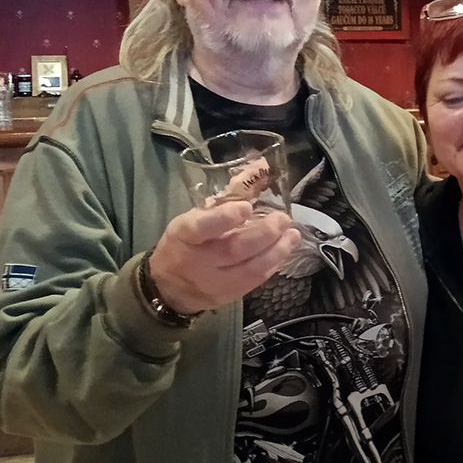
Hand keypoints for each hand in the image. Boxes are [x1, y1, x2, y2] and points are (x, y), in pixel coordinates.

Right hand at [146, 202, 300, 313]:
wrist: (168, 288)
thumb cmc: (184, 242)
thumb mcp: (194, 215)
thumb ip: (227, 195)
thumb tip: (260, 166)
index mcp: (184, 235)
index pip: (202, 228)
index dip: (224, 218)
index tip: (246, 207)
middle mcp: (198, 261)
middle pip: (233, 250)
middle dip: (263, 234)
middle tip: (282, 220)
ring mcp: (213, 282)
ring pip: (249, 270)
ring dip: (277, 252)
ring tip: (293, 235)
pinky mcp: (228, 296)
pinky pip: (254, 282)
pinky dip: (273, 265)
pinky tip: (285, 251)